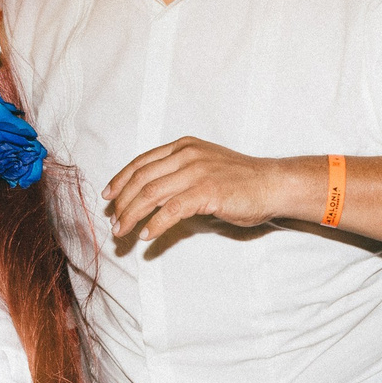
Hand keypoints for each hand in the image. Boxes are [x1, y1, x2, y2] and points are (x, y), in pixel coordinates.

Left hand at [104, 138, 310, 243]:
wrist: (273, 184)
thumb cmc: (242, 181)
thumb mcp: (206, 167)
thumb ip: (180, 174)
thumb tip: (154, 197)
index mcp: (183, 146)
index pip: (141, 162)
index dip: (120, 180)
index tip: (108, 196)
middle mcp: (187, 154)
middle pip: (141, 178)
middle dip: (122, 203)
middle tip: (114, 222)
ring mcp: (196, 171)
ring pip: (151, 193)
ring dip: (132, 215)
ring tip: (123, 232)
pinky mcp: (206, 191)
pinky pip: (171, 209)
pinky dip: (155, 224)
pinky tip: (147, 235)